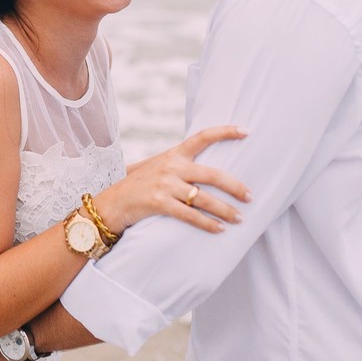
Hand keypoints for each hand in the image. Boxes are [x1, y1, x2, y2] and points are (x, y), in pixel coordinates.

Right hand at [103, 125, 251, 233]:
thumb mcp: (157, 168)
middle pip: (212, 174)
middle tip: (250, 197)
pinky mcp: (158, 202)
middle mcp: (171, 166)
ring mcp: (164, 184)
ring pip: (203, 198)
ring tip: (239, 218)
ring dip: (225, 210)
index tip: (246, 130)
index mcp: (173, 154)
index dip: (225, 132)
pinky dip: (207, 224)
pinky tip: (219, 230)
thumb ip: (179, 166)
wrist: (111, 203)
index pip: (202, 137)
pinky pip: (189, 214)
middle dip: (235, 187)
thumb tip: (209, 172)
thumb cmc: (138, 187)